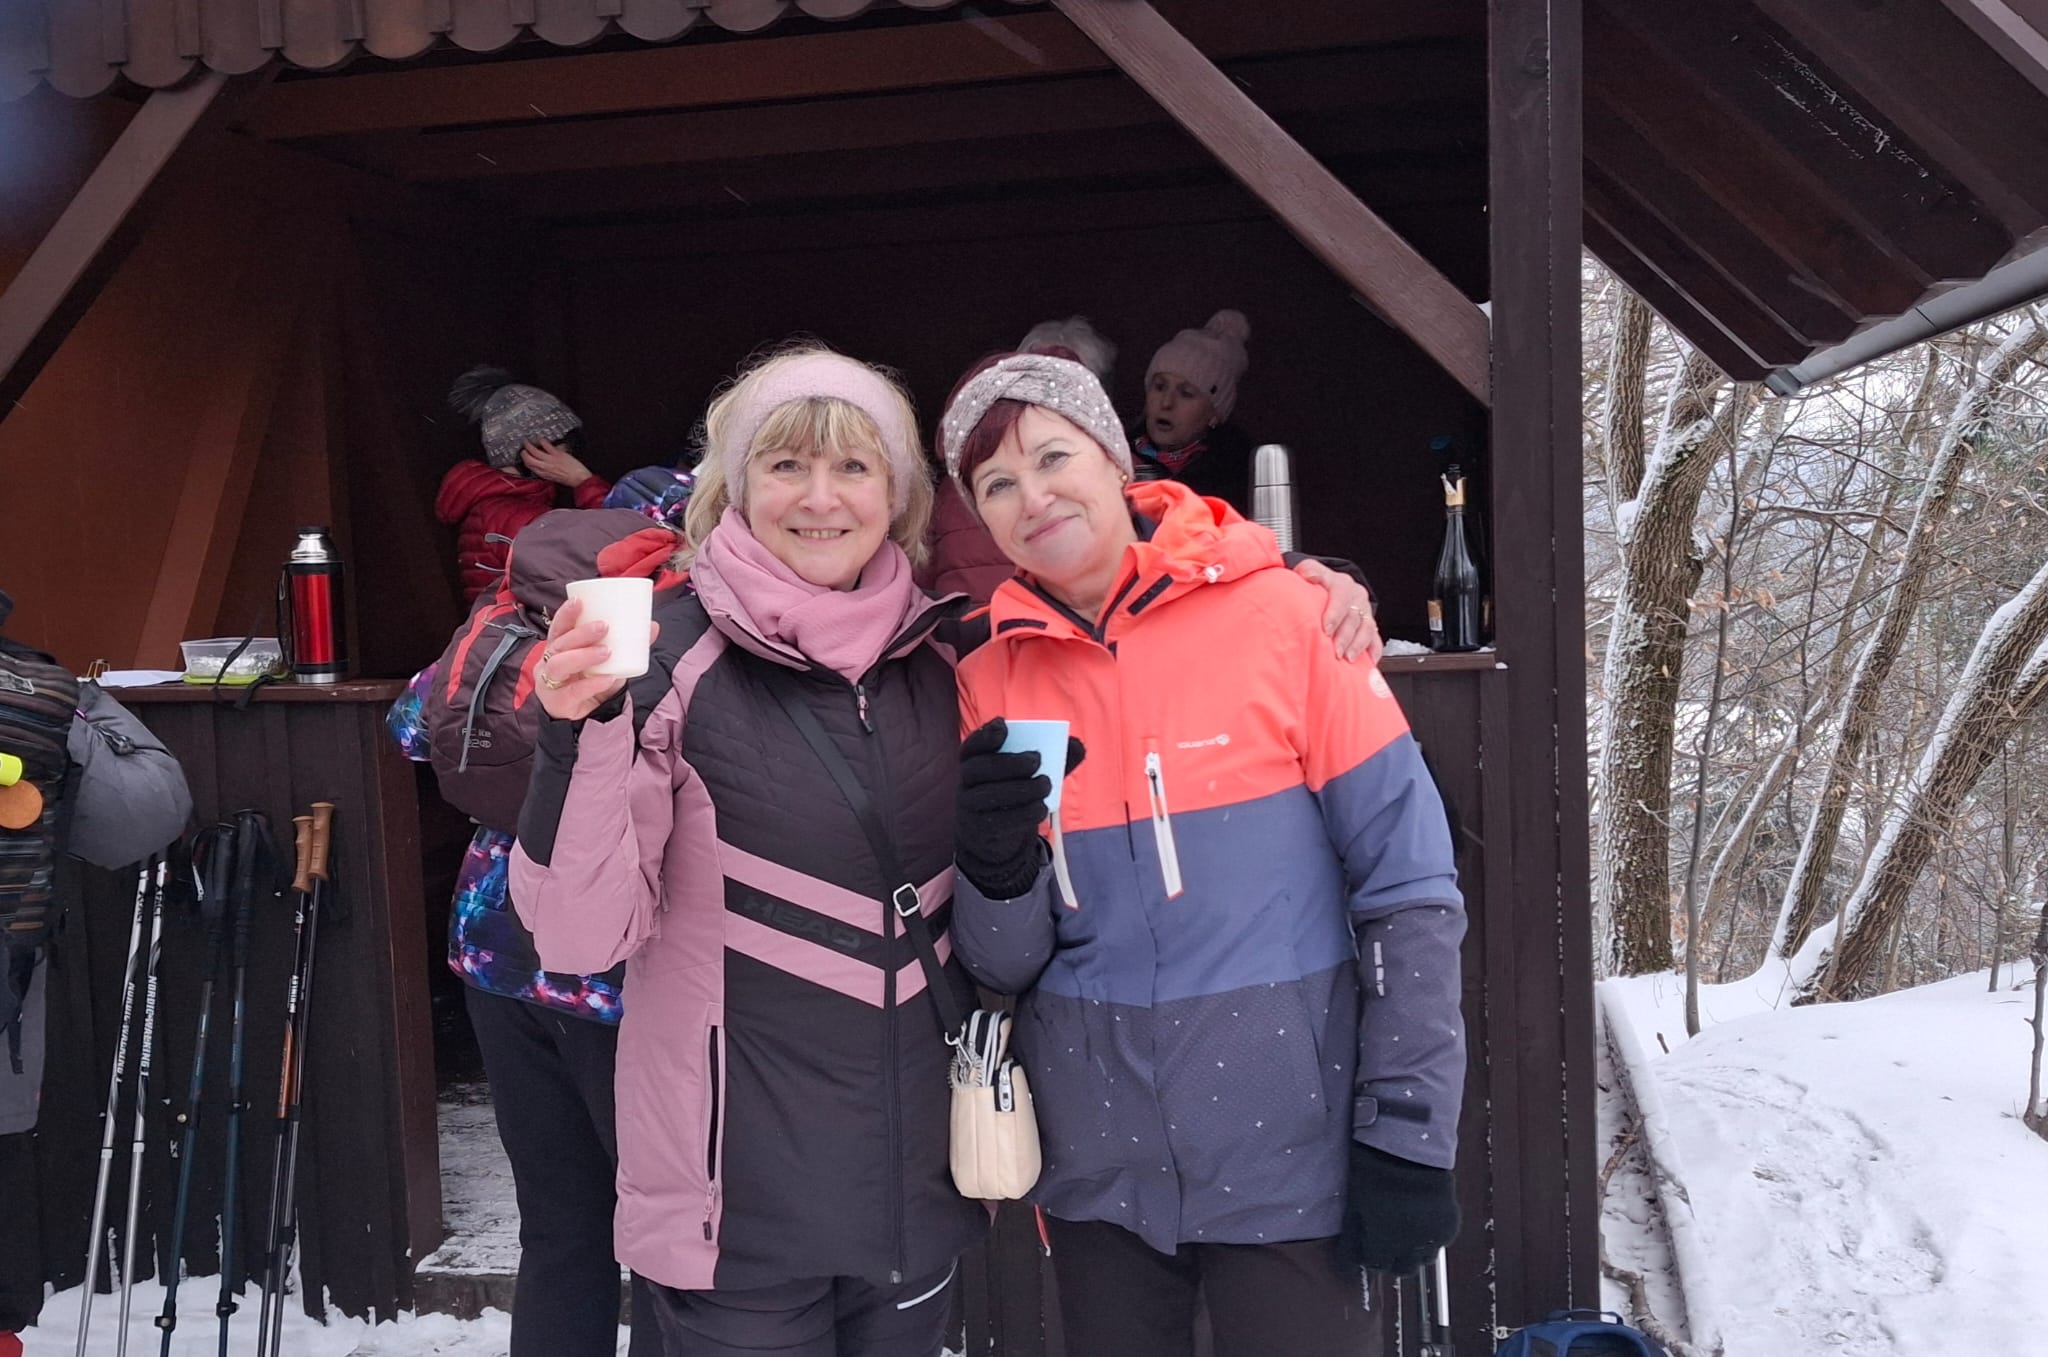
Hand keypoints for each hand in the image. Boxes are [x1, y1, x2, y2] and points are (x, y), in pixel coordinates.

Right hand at [522, 438, 593, 488]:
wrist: (580, 479)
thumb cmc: (569, 479)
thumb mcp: (554, 477)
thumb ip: (547, 470)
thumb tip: (544, 462)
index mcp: (543, 474)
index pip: (529, 466)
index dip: (524, 460)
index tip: (524, 455)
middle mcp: (545, 468)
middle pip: (528, 459)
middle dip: (523, 452)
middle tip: (523, 448)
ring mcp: (550, 460)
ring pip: (534, 451)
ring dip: (529, 445)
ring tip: (528, 441)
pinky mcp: (557, 455)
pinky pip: (546, 445)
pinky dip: (542, 441)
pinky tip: (542, 439)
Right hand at [532, 597, 657, 720]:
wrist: (586, 714)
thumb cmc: (592, 679)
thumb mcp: (608, 660)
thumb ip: (628, 644)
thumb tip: (653, 626)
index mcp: (560, 646)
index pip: (559, 626)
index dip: (566, 613)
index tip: (580, 601)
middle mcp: (550, 661)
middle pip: (559, 643)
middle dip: (580, 633)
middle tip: (604, 626)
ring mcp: (550, 682)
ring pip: (559, 664)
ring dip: (583, 656)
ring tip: (607, 652)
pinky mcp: (558, 702)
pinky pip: (572, 691)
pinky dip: (591, 684)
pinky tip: (607, 679)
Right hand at [956, 718, 1082, 899]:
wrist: (994, 837)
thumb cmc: (1013, 795)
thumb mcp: (1028, 775)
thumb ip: (1053, 759)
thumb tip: (1077, 745)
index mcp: (973, 762)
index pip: (971, 746)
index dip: (985, 735)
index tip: (1003, 726)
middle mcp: (965, 782)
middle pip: (979, 768)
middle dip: (1009, 762)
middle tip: (1036, 760)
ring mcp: (969, 807)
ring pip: (989, 794)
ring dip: (1021, 788)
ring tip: (1045, 784)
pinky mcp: (982, 830)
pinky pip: (1000, 820)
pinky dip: (1024, 813)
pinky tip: (1042, 808)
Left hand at [1294, 559, 1381, 664]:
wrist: (1329, 589)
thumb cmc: (1316, 585)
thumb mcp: (1309, 571)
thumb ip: (1308, 572)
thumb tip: (1308, 575)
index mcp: (1342, 584)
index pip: (1341, 597)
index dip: (1334, 614)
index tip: (1326, 629)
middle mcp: (1357, 598)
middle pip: (1354, 617)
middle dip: (1345, 636)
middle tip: (1336, 651)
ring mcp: (1365, 613)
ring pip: (1367, 629)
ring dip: (1358, 645)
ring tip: (1348, 658)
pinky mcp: (1370, 627)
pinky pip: (1376, 640)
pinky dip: (1373, 652)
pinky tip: (1368, 662)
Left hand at [1341, 1143, 1458, 1273]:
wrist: (1410, 1151)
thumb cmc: (1375, 1172)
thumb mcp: (1356, 1203)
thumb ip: (1354, 1234)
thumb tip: (1350, 1256)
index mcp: (1383, 1243)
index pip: (1376, 1266)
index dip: (1370, 1256)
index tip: (1369, 1246)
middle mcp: (1410, 1248)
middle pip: (1403, 1270)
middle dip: (1393, 1259)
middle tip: (1388, 1241)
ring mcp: (1433, 1239)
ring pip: (1424, 1260)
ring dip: (1415, 1252)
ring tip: (1407, 1231)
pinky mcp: (1449, 1227)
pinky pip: (1440, 1243)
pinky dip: (1432, 1237)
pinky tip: (1424, 1219)